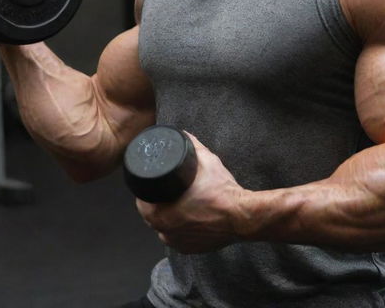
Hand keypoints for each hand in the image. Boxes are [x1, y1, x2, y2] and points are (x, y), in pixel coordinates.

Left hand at [135, 132, 247, 253]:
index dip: (146, 192)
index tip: (153, 183)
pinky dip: (181, 228)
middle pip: (153, 216)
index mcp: (161, 215)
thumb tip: (183, 134)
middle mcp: (166, 233)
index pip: (143, 203)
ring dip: (168, 217)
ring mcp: (179, 243)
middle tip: (167, 189)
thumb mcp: (206, 161)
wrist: (242, 215)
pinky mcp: (191, 249)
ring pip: (166, 228)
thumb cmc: (221, 192)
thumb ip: (193, 145)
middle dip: (158, 203)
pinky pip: (179, 237)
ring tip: (177, 202)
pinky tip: (187, 218)